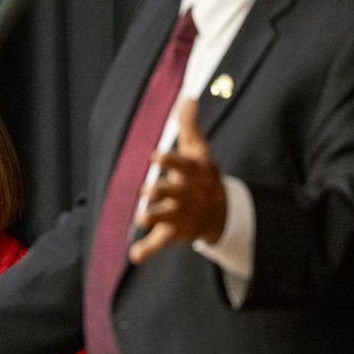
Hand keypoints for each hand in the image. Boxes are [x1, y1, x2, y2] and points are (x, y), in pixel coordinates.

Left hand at [129, 99, 226, 263]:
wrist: (218, 211)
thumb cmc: (201, 174)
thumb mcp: (197, 150)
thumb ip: (188, 126)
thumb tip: (187, 97)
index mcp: (192, 173)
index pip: (181, 165)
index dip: (169, 160)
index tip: (155, 155)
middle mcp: (186, 194)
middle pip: (173, 193)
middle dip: (160, 192)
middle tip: (146, 190)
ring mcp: (179, 214)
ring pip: (165, 217)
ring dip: (153, 217)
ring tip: (140, 218)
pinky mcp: (172, 232)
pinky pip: (159, 243)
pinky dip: (147, 250)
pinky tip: (134, 256)